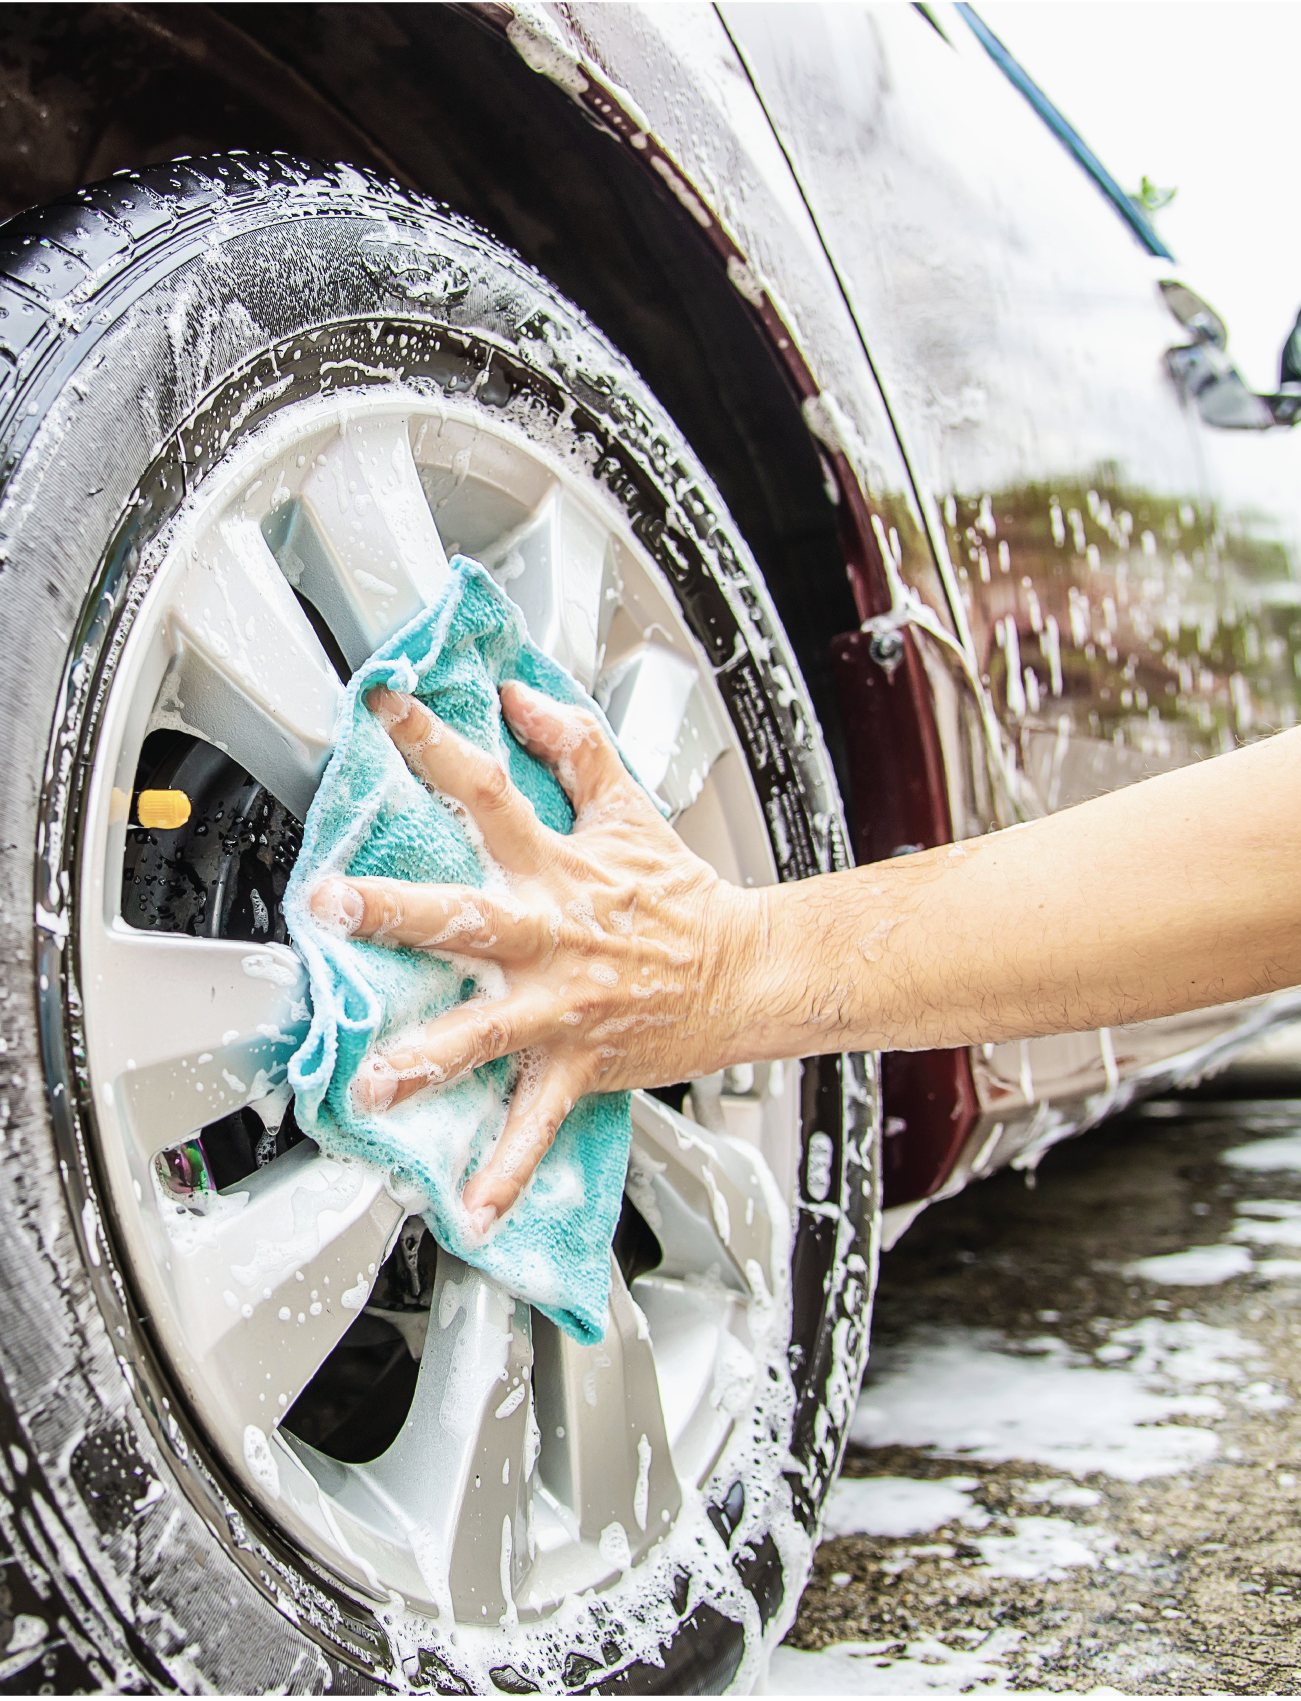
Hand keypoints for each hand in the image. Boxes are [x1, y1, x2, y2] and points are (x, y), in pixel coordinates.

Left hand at [309, 681, 761, 1224]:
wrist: (747, 971)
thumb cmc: (679, 896)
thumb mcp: (627, 807)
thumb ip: (571, 747)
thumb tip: (520, 696)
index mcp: (557, 867)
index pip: (491, 792)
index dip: (438, 742)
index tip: (385, 708)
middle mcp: (551, 933)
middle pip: (467, 913)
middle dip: (397, 910)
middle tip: (333, 905)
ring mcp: (563, 1004)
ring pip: (488, 1030)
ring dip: (430, 1056)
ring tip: (374, 1083)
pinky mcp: (579, 1062)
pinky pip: (539, 1122)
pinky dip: (508, 1168)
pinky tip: (471, 1209)